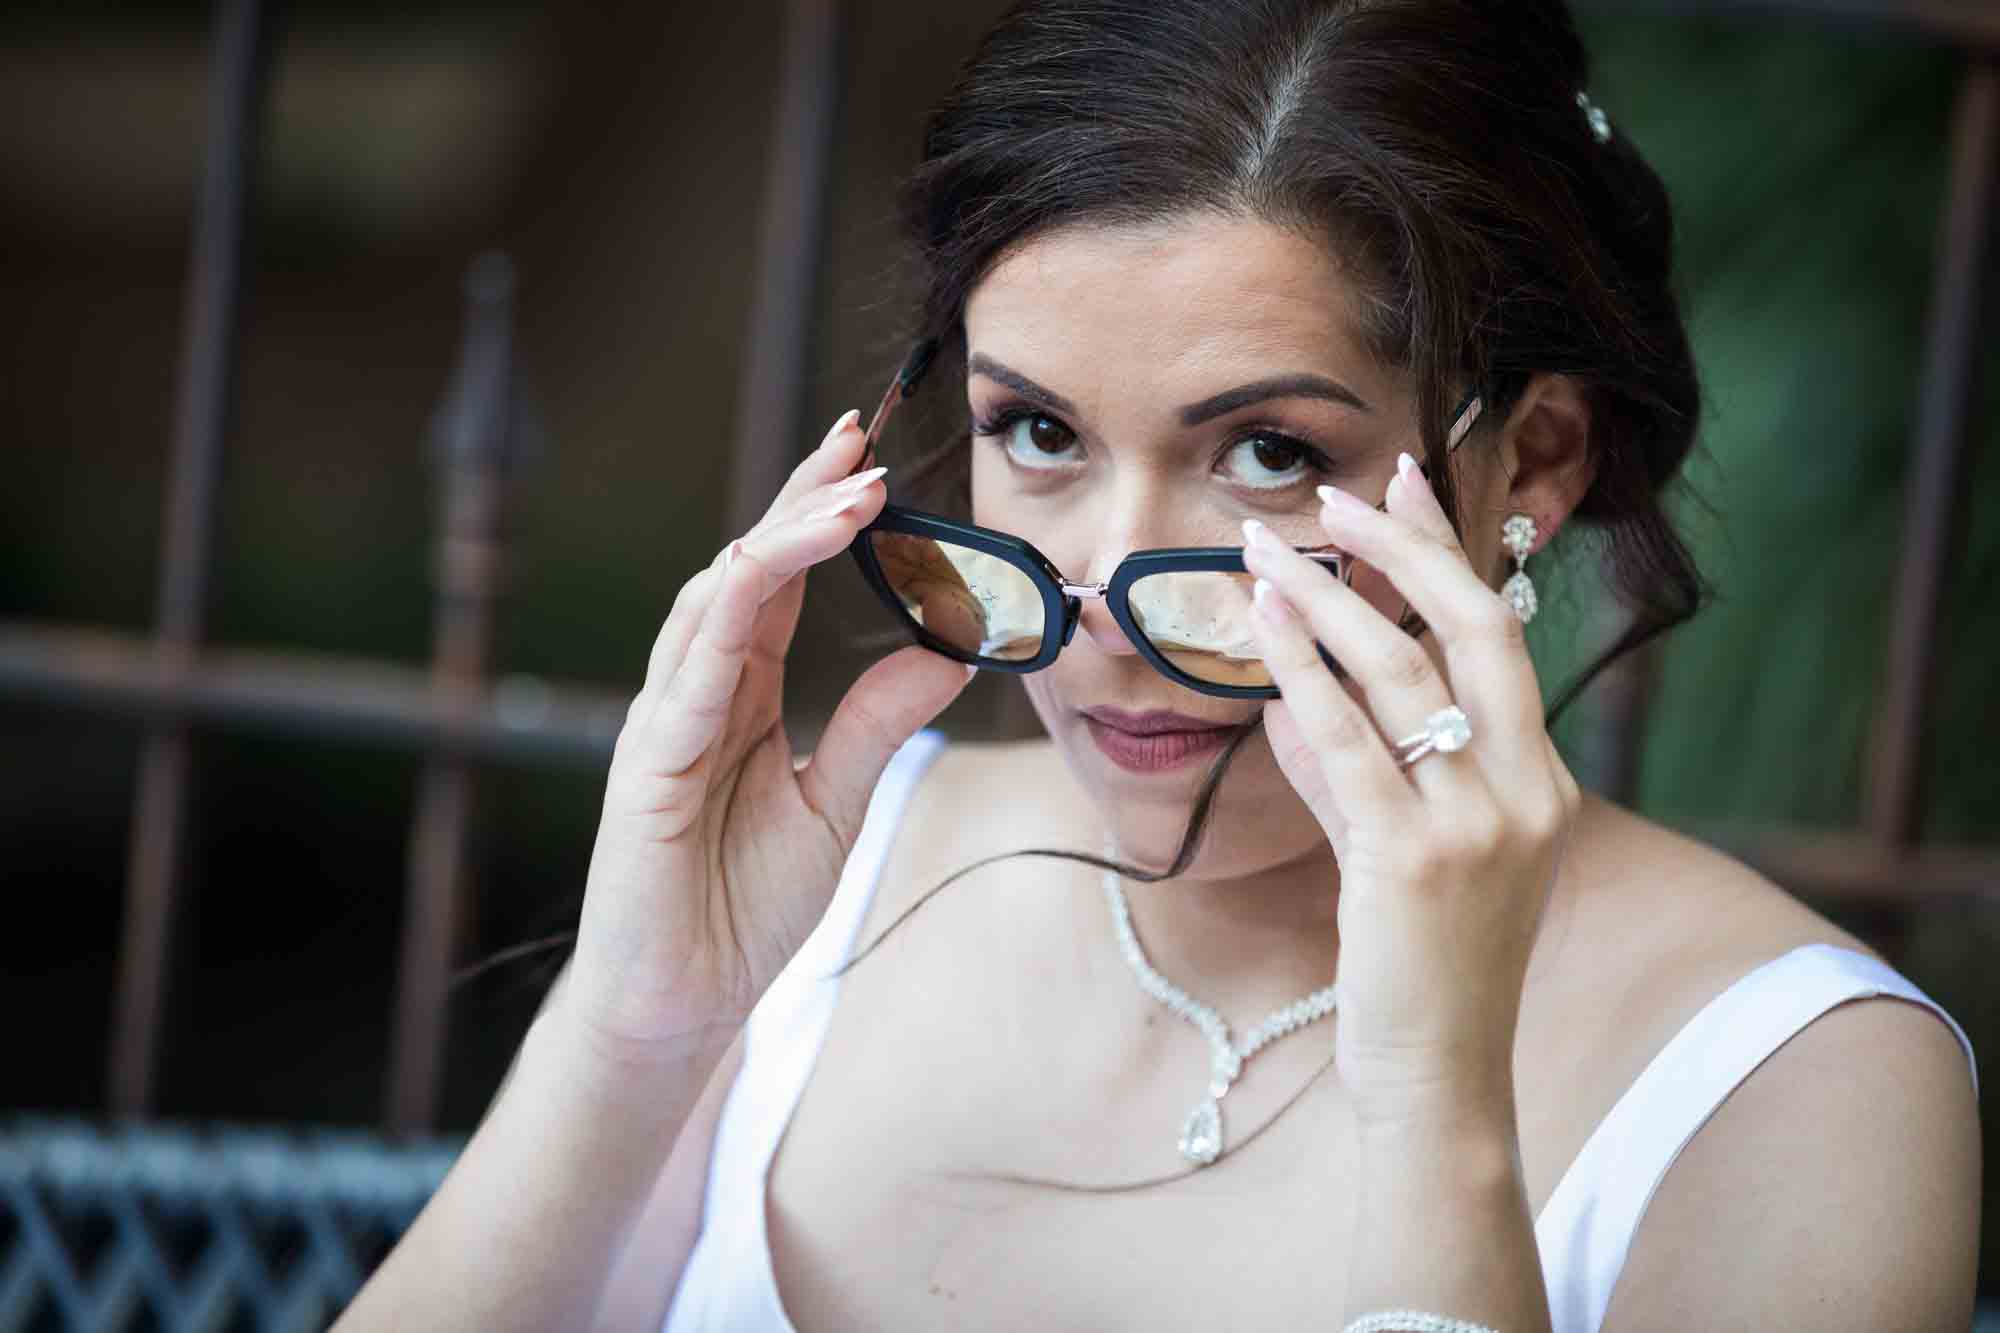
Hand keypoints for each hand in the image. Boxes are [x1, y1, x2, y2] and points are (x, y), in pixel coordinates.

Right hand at [559, 411, 973, 1056]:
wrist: (680, 1001)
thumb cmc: (741, 905)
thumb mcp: (837, 802)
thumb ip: (878, 721)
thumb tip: (954, 648)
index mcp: (739, 691)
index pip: (778, 580)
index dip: (818, 516)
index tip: (869, 459)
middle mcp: (696, 689)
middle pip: (744, 565)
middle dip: (799, 500)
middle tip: (858, 443)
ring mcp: (664, 720)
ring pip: (712, 600)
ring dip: (779, 540)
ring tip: (846, 497)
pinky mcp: (644, 766)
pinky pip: (684, 676)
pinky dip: (727, 617)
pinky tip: (770, 573)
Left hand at [1238, 456, 1580, 1130]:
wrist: (1440, 1075)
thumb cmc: (1420, 965)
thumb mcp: (1397, 850)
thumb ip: (1354, 771)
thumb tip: (1294, 694)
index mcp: (1540, 781)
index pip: (1498, 636)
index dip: (1450, 553)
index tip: (1406, 485)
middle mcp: (1526, 790)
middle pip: (1474, 628)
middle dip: (1402, 548)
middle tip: (1334, 495)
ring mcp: (1479, 824)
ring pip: (1403, 674)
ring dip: (1326, 600)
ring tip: (1264, 551)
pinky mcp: (1414, 859)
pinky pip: (1351, 742)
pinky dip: (1303, 675)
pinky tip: (1261, 627)